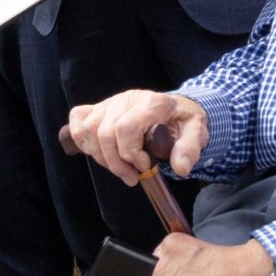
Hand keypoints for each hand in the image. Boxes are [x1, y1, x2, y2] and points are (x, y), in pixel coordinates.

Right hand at [64, 90, 208, 182]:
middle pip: (104, 132)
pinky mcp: (98, 108)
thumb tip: (180, 168)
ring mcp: (109, 103)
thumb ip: (190, 148)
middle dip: (115, 162)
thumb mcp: (197, 132)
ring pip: (88, 130)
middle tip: (132, 176)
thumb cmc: (182, 121)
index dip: (129, 152)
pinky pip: (78, 122)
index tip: (145, 166)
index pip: (125, 127)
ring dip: (101, 156)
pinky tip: (100, 152)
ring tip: (119, 168)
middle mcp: (126, 99)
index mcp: (151, 103)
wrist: (175, 108)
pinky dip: (83, 141)